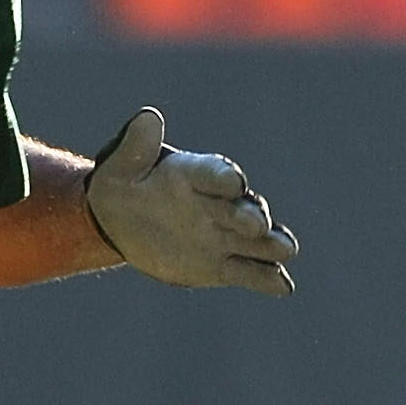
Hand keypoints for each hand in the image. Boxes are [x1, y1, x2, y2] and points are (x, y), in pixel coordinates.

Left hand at [84, 108, 297, 293]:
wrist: (121, 222)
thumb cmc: (123, 185)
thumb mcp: (121, 166)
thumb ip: (136, 146)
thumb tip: (148, 117)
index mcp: (195, 174)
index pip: (214, 173)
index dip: (224, 177)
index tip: (234, 182)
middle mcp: (219, 203)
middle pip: (242, 207)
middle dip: (250, 215)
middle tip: (256, 224)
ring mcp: (225, 234)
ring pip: (256, 240)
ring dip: (270, 244)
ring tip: (284, 250)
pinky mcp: (222, 265)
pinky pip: (249, 272)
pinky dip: (266, 278)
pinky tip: (282, 286)